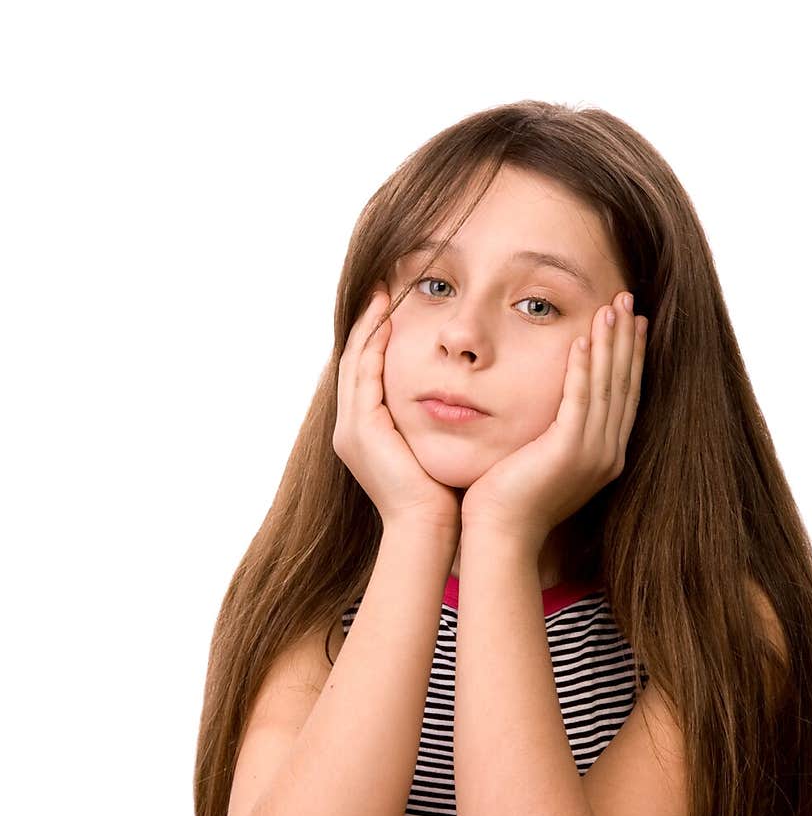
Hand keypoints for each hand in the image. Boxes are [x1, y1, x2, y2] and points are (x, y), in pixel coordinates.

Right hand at [333, 284, 462, 538]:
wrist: (428, 529)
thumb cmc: (441, 495)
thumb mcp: (433, 448)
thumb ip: (434, 420)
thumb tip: (458, 398)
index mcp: (364, 433)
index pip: (366, 373)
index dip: (376, 338)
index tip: (394, 306)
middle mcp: (349, 428)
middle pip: (354, 360)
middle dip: (367, 323)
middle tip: (383, 286)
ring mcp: (351, 428)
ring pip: (355, 361)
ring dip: (369, 325)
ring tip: (384, 293)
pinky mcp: (361, 428)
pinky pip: (365, 373)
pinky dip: (375, 344)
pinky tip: (390, 319)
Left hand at [460, 290, 646, 552]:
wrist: (500, 534)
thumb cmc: (509, 499)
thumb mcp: (540, 457)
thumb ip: (554, 431)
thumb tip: (551, 406)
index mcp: (604, 455)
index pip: (624, 395)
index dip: (630, 356)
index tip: (632, 322)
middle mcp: (607, 454)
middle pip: (623, 385)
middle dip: (626, 340)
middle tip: (628, 300)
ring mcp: (592, 454)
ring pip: (606, 386)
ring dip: (609, 343)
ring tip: (610, 306)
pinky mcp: (569, 452)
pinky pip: (580, 400)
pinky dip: (582, 368)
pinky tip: (581, 339)